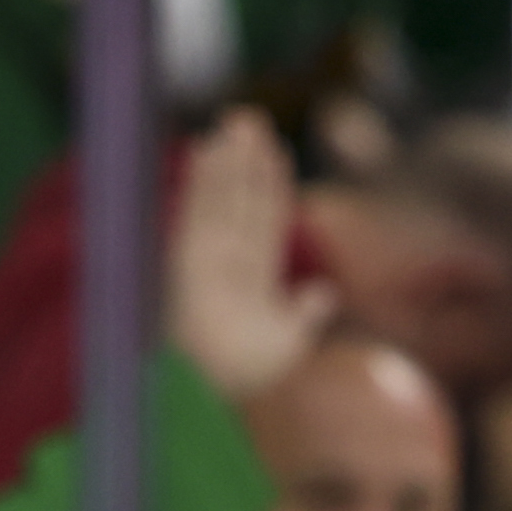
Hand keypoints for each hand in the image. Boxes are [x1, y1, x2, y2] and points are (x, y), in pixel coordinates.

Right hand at [166, 111, 337, 407]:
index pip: (261, 221)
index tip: (275, 151)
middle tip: (250, 116)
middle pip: (239, 200)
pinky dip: (204, 179)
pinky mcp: (185, 259)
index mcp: (246, 278)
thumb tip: (326, 292)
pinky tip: (210, 148)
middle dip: (246, 159)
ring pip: (221, 198)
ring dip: (229, 158)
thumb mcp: (287, 341)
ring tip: (238, 119)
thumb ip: (304, 313)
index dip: (269, 185)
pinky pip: (198, 209)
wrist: (216, 394)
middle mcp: (223, 262)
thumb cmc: (244, 375)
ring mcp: (203, 258)